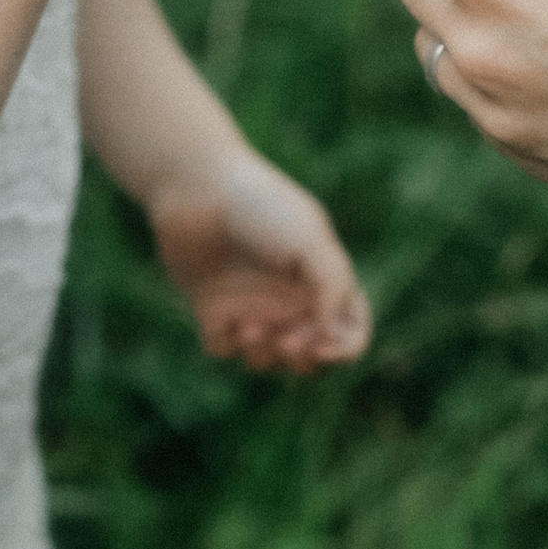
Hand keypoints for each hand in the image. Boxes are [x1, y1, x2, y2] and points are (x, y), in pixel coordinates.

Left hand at [147, 150, 371, 371]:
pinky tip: (219, 316)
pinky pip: (223, 349)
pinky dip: (225, 342)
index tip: (321, 348)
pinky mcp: (213, 309)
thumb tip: (330, 335)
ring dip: (261, 354)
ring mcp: (251, 305)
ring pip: (267, 359)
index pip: (350, 332)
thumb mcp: (312, 242)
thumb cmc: (261, 208)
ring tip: (246, 326)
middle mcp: (289, 298)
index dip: (343, 350)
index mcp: (323, 281)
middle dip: (301, 359)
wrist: (197, 189)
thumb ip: (334, 289)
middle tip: (284, 342)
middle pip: (310, 357)